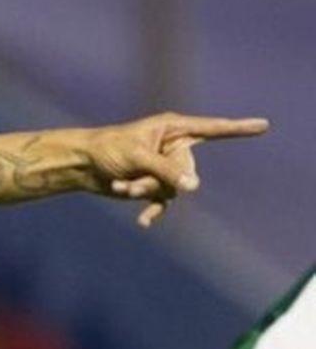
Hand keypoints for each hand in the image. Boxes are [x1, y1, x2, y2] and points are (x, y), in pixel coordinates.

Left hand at [85, 112, 267, 226]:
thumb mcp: (137, 157)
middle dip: (159, 180)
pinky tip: (143, 223)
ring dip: (146, 192)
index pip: (213, 129)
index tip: (264, 125)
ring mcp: (166, 167)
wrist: (84, 167)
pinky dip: (151, 209)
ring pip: (173, 189)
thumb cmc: (108, 150)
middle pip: (187, 171)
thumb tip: (194, 186)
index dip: (238, 128)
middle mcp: (174, 146)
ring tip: (122, 185)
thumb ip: (166, 170)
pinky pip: (163, 202)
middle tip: (130, 182)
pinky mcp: (156, 185)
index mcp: (174, 128)